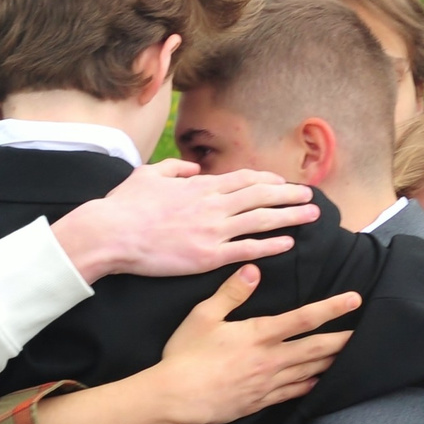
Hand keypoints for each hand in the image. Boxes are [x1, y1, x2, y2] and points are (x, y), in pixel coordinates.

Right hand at [52, 162, 319, 282]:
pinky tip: (288, 244)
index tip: (281, 183)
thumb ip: (175, 168)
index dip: (265, 181)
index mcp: (199, 185)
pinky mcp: (208, 256)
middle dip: (288, 195)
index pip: (242, 180)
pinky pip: (247, 249)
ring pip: (260, 221)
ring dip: (289, 217)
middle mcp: (212, 205)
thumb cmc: (125, 206)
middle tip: (311, 196)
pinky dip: (270, 245)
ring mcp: (213, 231)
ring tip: (311, 216)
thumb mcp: (148, 174)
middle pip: (260, 197)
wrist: (112, 233)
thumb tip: (193, 166)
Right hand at [153, 266, 357, 423]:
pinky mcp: (260, 401)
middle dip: (342, 341)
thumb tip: (254, 268)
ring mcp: (268, 383)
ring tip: (349, 355)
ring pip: (309, 371)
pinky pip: (293, 393)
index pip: (304, 318)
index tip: (354, 300)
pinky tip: (318, 380)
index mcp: (258, 334)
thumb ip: (231, 292)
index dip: (331, 308)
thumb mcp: (204, 315)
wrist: (174, 398)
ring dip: (331, 362)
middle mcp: (270, 359)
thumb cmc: (185, 354)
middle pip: (316, 349)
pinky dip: (309, 385)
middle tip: (365, 334)